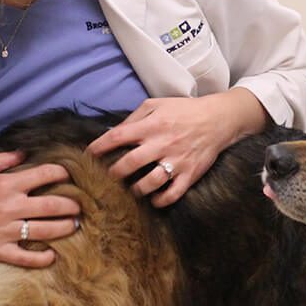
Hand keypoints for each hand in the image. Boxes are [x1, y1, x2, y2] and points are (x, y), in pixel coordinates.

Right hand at [0, 151, 80, 269]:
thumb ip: (3, 159)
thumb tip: (25, 153)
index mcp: (6, 183)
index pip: (45, 174)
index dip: (61, 172)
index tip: (68, 175)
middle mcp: (10, 207)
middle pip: (52, 205)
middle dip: (71, 204)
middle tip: (79, 205)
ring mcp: (5, 230)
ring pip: (45, 230)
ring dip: (64, 228)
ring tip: (74, 225)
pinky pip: (24, 257)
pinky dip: (41, 258)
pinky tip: (51, 256)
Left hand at [87, 91, 267, 206]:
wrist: (218, 119)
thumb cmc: (183, 110)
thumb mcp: (156, 104)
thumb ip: (134, 117)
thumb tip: (113, 132)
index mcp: (152, 125)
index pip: (118, 137)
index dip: (99, 147)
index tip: (87, 156)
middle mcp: (162, 143)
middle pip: (130, 163)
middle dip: (113, 173)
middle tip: (106, 178)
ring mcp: (177, 160)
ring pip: (150, 182)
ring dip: (135, 189)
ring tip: (130, 190)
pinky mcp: (190, 174)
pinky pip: (172, 193)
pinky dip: (160, 200)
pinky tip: (153, 200)